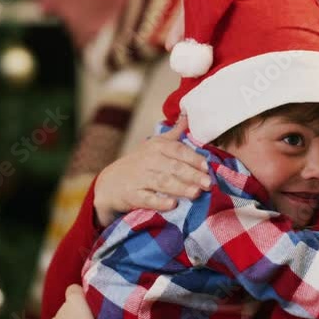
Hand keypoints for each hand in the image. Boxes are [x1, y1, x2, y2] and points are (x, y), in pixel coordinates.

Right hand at [93, 116, 209, 225]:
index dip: (193, 158)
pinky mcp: (132, 195)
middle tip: (209, 184)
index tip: (207, 167)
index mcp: (157, 146)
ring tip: (196, 193)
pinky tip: (172, 205)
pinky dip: (159, 202)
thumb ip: (174, 133)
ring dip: (180, 187)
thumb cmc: (140, 163)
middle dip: (192, 175)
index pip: (178, 150)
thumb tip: (187, 113)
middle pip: (173, 167)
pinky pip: (147, 198)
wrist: (110, 182)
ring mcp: (139, 177)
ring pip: (162, 182)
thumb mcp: (155, 144)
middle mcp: (148, 160)